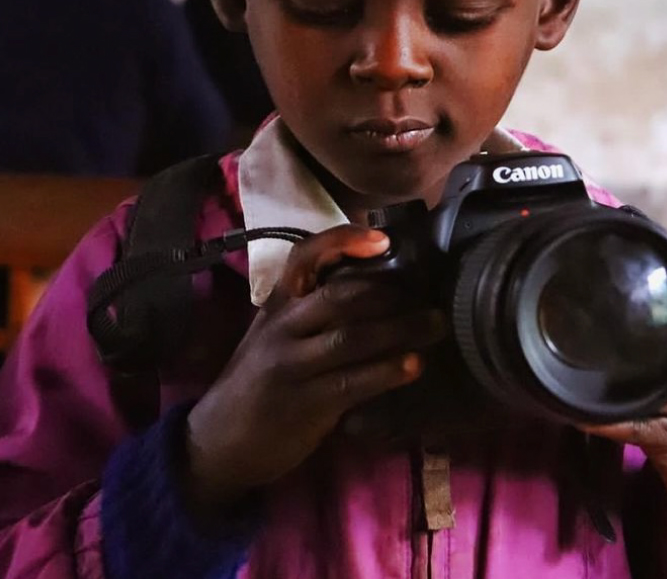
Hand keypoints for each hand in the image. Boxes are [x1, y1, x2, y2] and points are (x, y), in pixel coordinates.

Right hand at [183, 225, 445, 514]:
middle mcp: (282, 327)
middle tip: (430, 295)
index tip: (383, 239)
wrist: (216, 443)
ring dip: (401, 330)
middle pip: (341, 296)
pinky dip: (387, 372)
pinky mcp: (303, 403)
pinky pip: (352, 382)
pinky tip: (413, 366)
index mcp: (276, 304)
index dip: (343, 242)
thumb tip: (375, 288)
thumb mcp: (274, 336)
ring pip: (352, 337)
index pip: (304, 257)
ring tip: (435, 325)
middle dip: (391, 294)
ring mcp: (291, 365)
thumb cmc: (258, 382)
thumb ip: (311, 311)